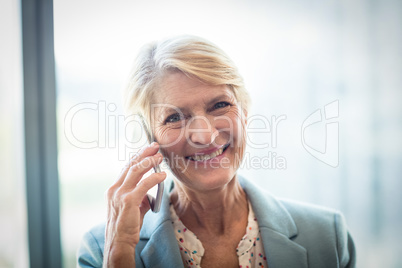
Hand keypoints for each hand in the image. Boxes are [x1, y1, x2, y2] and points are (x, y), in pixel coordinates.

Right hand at [103, 142, 165, 266]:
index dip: (138, 157)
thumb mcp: (133, 208)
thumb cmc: (126, 226)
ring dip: (149, 162)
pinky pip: (144, 185)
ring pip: (136, 171)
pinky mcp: (128, 201)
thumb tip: (151, 193)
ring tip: (160, 157)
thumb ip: (141, 197)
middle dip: (144, 154)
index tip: (148, 150)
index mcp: (114, 189)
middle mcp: (115, 189)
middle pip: (131, 165)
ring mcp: (120, 194)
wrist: (119, 242)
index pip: (127, 168)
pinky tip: (162, 175)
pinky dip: (154, 178)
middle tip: (155, 146)